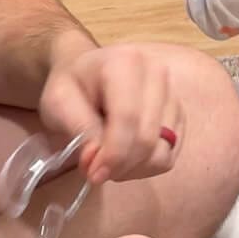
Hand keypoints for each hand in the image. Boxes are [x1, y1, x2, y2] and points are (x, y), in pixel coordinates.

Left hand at [39, 40, 183, 186]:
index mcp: (125, 63)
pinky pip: (171, 153)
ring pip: (163, 150)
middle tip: (95, 171)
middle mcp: (157, 74)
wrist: (90, 71)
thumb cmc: (72, 85)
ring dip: (134, 168)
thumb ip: (78, 129)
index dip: (112, 153)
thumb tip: (96, 160)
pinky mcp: (180, 112)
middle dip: (121, 165)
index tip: (93, 174)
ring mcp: (173, 93)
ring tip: (110, 162)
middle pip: (147, 137)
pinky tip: (127, 158)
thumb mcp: (58, 102)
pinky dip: (148, 166)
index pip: (128, 117)